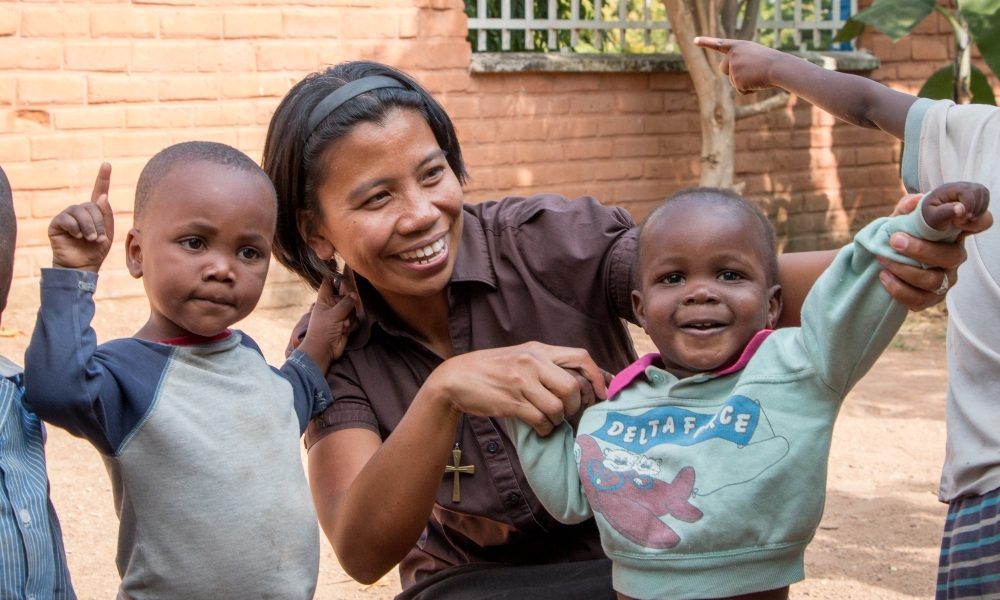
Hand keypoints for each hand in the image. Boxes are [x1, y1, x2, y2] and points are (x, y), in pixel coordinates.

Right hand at [48, 163, 112, 271]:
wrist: (82, 266)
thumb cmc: (95, 251)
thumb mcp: (107, 233)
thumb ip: (106, 215)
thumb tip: (102, 196)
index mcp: (94, 212)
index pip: (98, 191)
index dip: (103, 178)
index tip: (107, 164)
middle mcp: (80, 210)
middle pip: (92, 206)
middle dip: (99, 223)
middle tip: (98, 239)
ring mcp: (68, 216)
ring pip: (80, 211)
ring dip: (89, 227)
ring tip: (90, 239)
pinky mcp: (57, 223)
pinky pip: (67, 218)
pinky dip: (75, 228)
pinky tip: (76, 237)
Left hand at [297, 276, 355, 371]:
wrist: (324, 350)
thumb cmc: (322, 330)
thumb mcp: (333, 314)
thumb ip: (346, 303)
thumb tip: (355, 295)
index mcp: (324, 299)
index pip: (328, 282)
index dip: (333, 273)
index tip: (340, 264)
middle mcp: (332, 304)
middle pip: (344, 293)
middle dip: (349, 299)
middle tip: (351, 302)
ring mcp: (340, 314)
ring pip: (352, 306)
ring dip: (350, 315)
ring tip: (344, 323)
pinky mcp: (346, 323)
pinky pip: (354, 318)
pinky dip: (352, 323)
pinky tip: (346, 329)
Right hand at [425, 342, 607, 435]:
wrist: (456, 378)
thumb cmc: (492, 370)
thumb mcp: (521, 357)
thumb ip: (548, 365)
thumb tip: (581, 382)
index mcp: (538, 350)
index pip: (581, 358)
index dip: (597, 377)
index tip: (601, 394)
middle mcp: (532, 362)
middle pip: (572, 387)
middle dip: (575, 405)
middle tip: (567, 411)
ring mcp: (521, 382)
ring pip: (557, 407)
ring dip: (557, 419)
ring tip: (548, 419)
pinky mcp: (511, 402)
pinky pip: (540, 420)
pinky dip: (544, 428)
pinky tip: (537, 426)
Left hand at [693, 36, 784, 93]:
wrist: (778, 68)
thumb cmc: (771, 62)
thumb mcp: (755, 55)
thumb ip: (741, 60)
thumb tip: (735, 76)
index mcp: (738, 46)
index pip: (719, 44)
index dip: (706, 42)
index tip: (694, 41)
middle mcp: (733, 55)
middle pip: (722, 68)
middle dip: (731, 73)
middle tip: (748, 71)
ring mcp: (733, 68)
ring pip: (733, 81)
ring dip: (744, 82)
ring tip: (757, 75)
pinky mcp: (737, 81)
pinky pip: (740, 90)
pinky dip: (749, 89)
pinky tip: (757, 82)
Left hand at [878, 190, 991, 309]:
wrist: (881, 261)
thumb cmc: (898, 236)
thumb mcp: (900, 218)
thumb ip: (907, 208)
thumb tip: (915, 202)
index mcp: (953, 233)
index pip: (980, 223)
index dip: (977, 220)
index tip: (960, 216)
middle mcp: (955, 256)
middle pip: (952, 256)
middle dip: (921, 249)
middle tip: (895, 240)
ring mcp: (945, 279)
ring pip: (934, 280)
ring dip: (905, 269)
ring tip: (883, 258)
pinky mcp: (930, 298)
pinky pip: (919, 299)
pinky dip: (899, 289)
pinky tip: (884, 276)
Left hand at [920, 182, 990, 230]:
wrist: (931, 218)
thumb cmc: (930, 217)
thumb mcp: (933, 217)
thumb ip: (946, 212)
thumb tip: (961, 208)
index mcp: (949, 188)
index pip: (968, 191)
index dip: (969, 205)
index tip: (963, 219)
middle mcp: (961, 187)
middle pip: (980, 192)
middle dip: (975, 209)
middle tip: (962, 222)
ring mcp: (969, 192)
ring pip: (985, 197)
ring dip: (978, 213)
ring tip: (964, 222)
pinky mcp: (975, 199)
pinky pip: (986, 205)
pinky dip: (981, 215)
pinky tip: (969, 221)